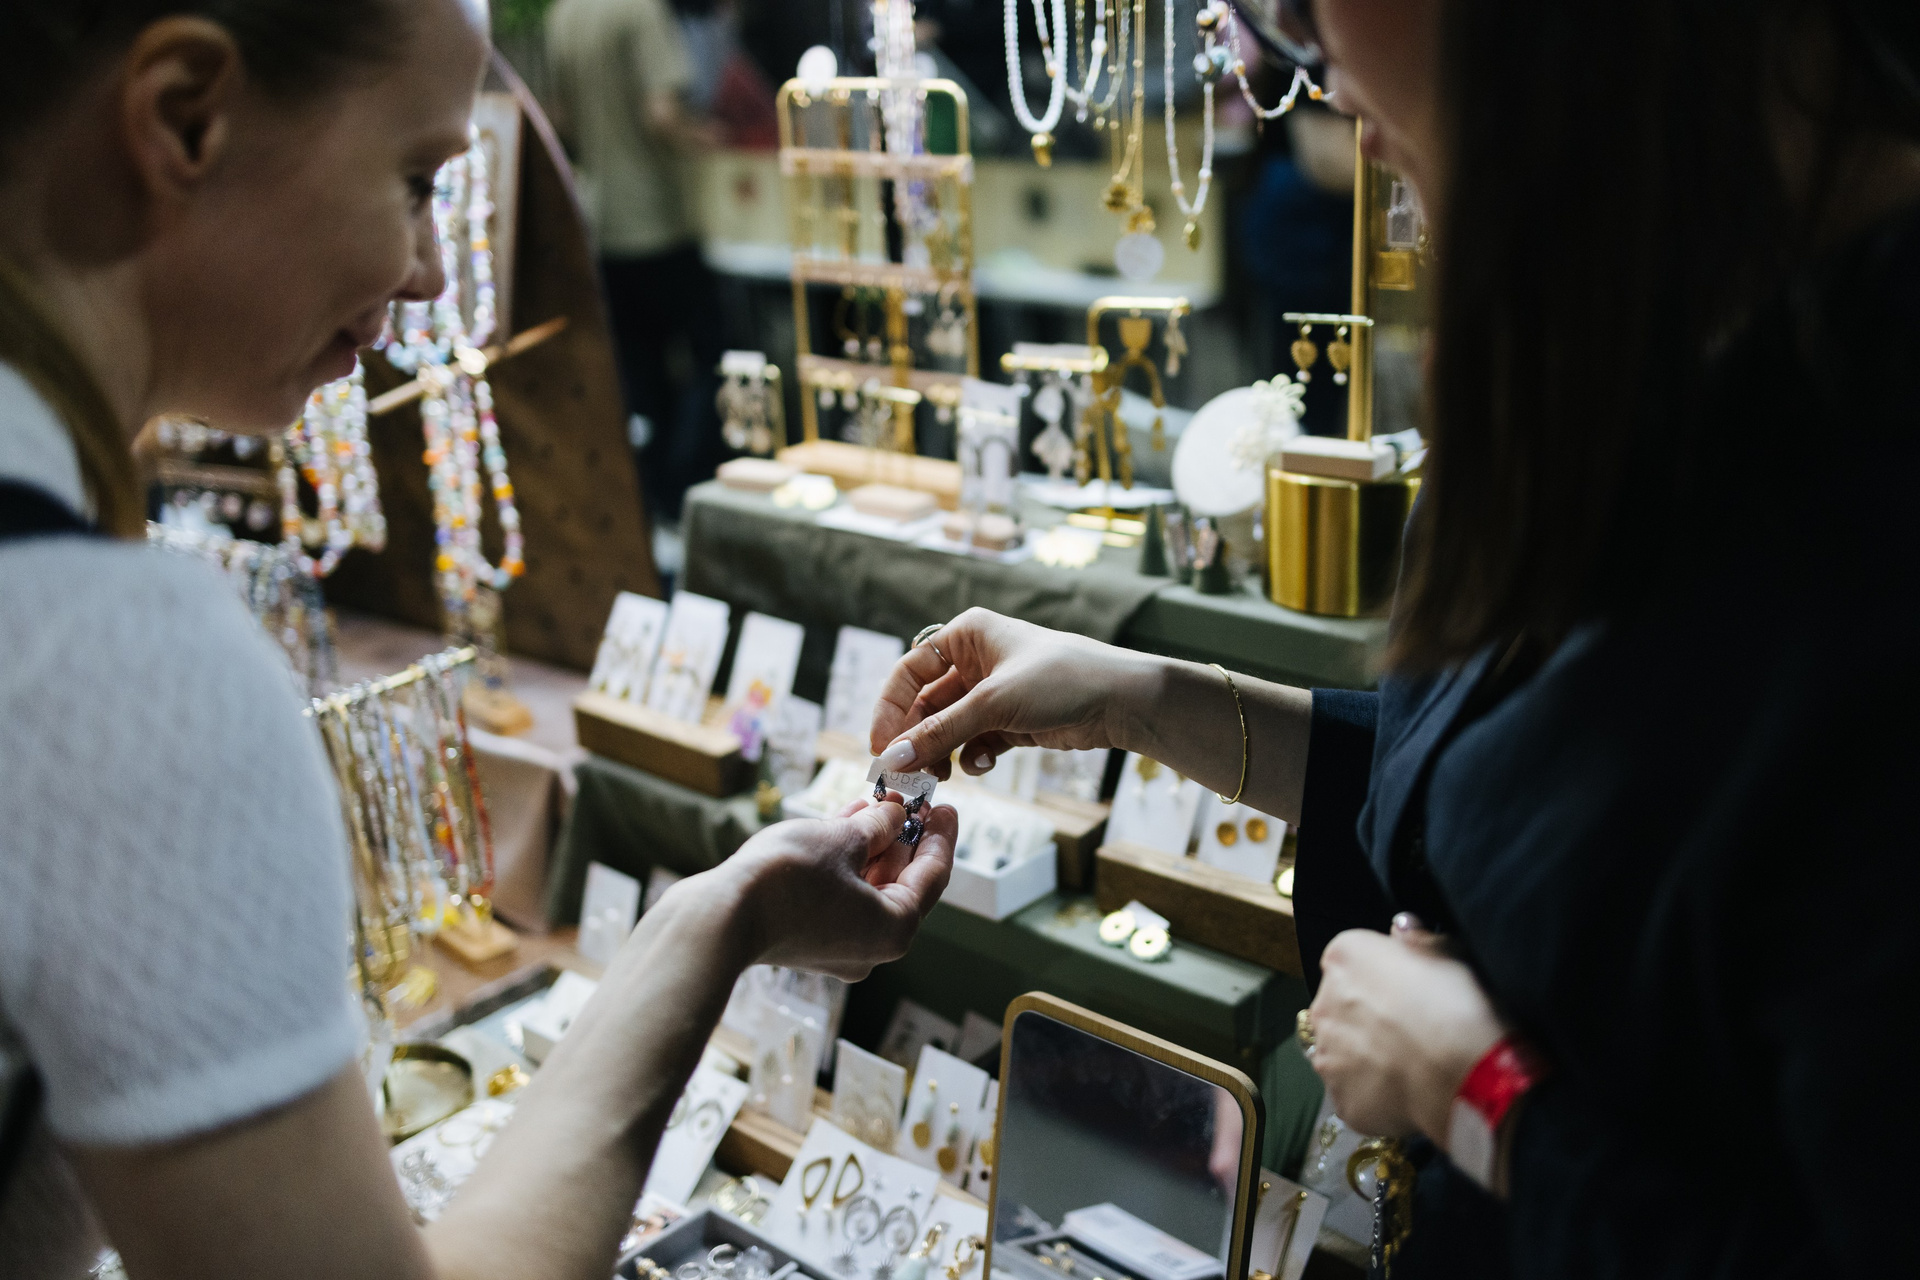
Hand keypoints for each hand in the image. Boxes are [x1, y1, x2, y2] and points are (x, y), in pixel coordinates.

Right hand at [719, 797, 956, 981]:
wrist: (720, 918)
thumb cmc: (787, 879)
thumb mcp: (842, 839)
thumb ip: (878, 825)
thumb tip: (894, 815)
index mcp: (895, 929)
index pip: (933, 875)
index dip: (940, 834)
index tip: (945, 805)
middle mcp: (873, 947)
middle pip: (902, 884)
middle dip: (904, 838)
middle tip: (911, 800)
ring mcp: (839, 947)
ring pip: (868, 888)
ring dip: (873, 845)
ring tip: (877, 803)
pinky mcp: (808, 940)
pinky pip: (842, 895)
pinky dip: (847, 863)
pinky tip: (844, 824)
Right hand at [868, 608, 1160, 779]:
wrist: (1122, 700)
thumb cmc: (1061, 680)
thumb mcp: (993, 704)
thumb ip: (940, 733)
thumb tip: (891, 760)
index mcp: (966, 635)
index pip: (909, 672)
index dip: (890, 709)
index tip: (879, 747)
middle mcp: (976, 660)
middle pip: (926, 705)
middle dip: (916, 740)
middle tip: (905, 776)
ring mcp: (993, 692)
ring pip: (949, 727)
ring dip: (941, 753)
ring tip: (941, 776)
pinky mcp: (1011, 720)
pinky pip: (974, 741)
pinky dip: (972, 756)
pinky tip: (985, 763)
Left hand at [1308, 920, 1504, 1142]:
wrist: (1463, 1072)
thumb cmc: (1457, 1004)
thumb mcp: (1448, 953)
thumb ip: (1416, 940)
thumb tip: (1402, 928)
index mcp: (1344, 957)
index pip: (1349, 961)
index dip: (1378, 978)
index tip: (1404, 991)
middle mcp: (1323, 1003)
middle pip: (1339, 1007)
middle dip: (1365, 1018)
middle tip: (1408, 1030)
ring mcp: (1327, 1056)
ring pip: (1340, 1053)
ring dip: (1364, 1057)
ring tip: (1409, 1066)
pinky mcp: (1339, 1099)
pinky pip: (1352, 1094)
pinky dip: (1373, 1095)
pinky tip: (1406, 1093)